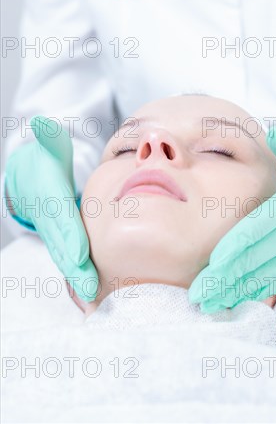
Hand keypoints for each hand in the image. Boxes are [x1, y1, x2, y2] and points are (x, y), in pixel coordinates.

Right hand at [5, 116, 97, 301]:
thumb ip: (48, 137)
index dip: (69, 238)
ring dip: (80, 278)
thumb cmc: (46, 160)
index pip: (60, 220)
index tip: (80, 256)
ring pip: (67, 257)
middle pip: (64, 246)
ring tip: (96, 299)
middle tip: (92, 292)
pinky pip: (72, 258)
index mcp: (49, 197)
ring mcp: (55, 233)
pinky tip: (96, 294)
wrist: (30, 178)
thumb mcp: (48, 146)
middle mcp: (50, 220)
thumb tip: (43, 123)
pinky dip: (81, 276)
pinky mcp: (63, 241)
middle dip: (77, 270)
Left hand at [189, 127, 275, 312]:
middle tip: (196, 295)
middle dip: (224, 278)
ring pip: (264, 276)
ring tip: (207, 305)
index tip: (215, 262)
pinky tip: (235, 300)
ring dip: (234, 291)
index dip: (237, 247)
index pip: (259, 230)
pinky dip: (256, 292)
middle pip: (255, 260)